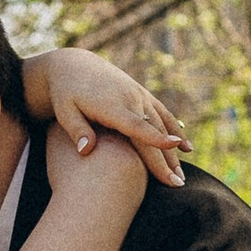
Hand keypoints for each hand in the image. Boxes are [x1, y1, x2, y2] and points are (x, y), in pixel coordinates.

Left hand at [29, 48, 186, 188]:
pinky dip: (175, 130)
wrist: (73, 66)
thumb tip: (86, 152)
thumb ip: (77, 131)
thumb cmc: (65, 94)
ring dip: (173, 151)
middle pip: (153, 132)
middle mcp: (130, 99)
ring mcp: (138, 95)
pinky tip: (186, 147)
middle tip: (177, 184)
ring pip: (162, 125)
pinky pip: (162, 114)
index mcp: (112, 105)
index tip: (173, 146)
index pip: (136, 125)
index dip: (155, 138)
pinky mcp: (141, 94)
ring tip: (181, 176)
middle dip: (166, 159)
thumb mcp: (65, 111)